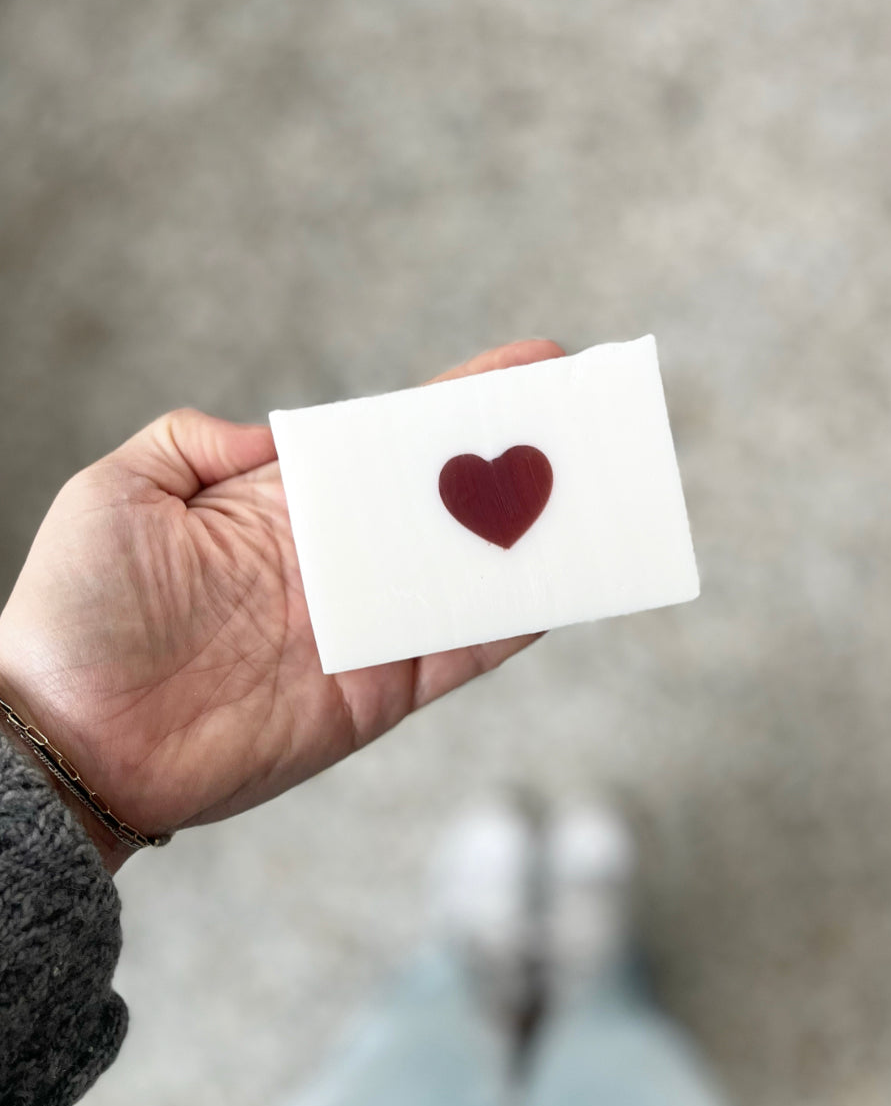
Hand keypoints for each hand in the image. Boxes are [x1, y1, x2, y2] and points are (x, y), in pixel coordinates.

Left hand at [0, 339, 563, 871]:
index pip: (391, 444)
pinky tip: (566, 583)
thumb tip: (278, 427)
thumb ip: (194, 439)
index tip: (531, 364)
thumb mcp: (116, 489)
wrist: (71, 740)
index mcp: (285, 505)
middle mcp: (339, 562)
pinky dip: (516, 620)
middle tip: (594, 419)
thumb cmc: (75, 612)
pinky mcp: (377, 692)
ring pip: (472, 573)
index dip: (461, 404)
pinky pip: (463, 652)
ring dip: (537, 535)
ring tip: (605, 491)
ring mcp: (364, 628)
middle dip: (521, 459)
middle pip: (450, 502)